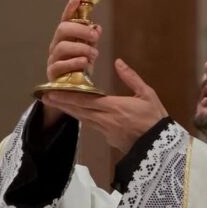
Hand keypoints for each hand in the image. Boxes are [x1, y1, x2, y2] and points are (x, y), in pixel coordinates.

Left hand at [41, 59, 168, 152]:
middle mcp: (105, 120)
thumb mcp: (147, 94)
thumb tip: (118, 62)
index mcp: (114, 107)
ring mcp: (106, 131)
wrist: (160, 145)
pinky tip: (77, 114)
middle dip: (62, 104)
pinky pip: (92, 126)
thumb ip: (131, 78)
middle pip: (79, 111)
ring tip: (56, 105)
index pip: (85, 100)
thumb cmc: (155, 118)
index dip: (67, 96)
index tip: (52, 92)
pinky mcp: (108, 139)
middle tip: (45, 98)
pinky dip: (82, 119)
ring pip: (83, 119)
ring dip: (69, 111)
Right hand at [43, 0, 102, 127]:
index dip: (70, 9)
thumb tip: (97, 27)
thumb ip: (91, 39)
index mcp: (66, 38)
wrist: (71, 90)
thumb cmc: (80, 67)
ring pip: (63, 47)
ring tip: (94, 54)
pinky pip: (60, 65)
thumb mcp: (89, 51)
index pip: (66, 19)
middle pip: (62, 29)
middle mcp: (57, 45)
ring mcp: (53, 58)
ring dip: (81, 48)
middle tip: (94, 37)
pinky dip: (74, 62)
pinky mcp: (53, 73)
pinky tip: (85, 62)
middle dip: (79, 30)